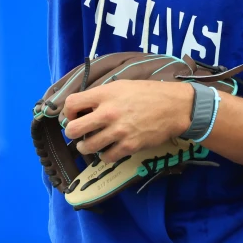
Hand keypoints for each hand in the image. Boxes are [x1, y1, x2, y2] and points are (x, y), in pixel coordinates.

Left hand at [63, 80, 193, 161]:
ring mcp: (118, 131)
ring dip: (85, 147)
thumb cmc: (147, 93)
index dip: (68, 112)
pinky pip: (106, 157)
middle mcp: (108, 113)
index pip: (71, 104)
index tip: (74, 115)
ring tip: (89, 144)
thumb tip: (83, 106)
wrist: (174, 106)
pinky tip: (107, 150)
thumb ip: (101, 95)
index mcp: (104, 94)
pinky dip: (104, 156)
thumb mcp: (121, 85)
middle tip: (78, 133)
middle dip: (72, 133)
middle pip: (73, 129)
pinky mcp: (130, 146)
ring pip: (87, 147)